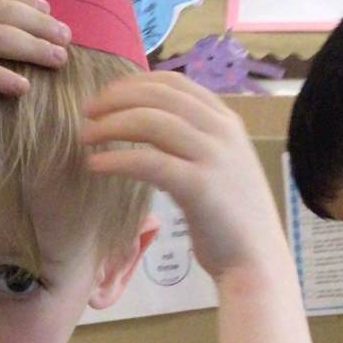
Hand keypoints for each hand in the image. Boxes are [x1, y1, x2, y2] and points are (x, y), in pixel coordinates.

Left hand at [80, 72, 284, 278]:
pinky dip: (117, 160)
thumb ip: (193, 144)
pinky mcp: (199, 186)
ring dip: (111, 125)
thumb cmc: (232, 220)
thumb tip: (150, 132)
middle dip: (116, 99)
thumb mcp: (218, 168)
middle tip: (87, 111)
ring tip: (85, 136)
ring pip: (151, 122)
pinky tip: (95, 166)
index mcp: (227, 121)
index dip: (135, 83)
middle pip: (159, 97)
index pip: (175, 83)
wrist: (256, 260)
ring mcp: (213, 156)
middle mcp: (222, 131)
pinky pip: (149, 162)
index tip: (107, 95)